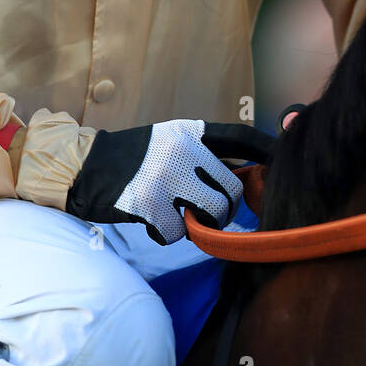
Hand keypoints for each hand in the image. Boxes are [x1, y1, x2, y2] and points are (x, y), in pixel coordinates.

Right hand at [65, 118, 271, 245]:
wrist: (85, 166)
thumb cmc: (131, 158)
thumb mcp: (167, 141)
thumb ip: (200, 155)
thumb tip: (240, 177)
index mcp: (188, 131)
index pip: (239, 138)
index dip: (265, 150)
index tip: (280, 161)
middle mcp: (181, 149)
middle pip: (229, 189)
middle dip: (223, 210)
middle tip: (206, 214)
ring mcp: (165, 176)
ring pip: (211, 213)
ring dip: (201, 224)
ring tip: (180, 217)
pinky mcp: (149, 203)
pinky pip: (178, 232)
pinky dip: (168, 234)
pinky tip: (152, 221)